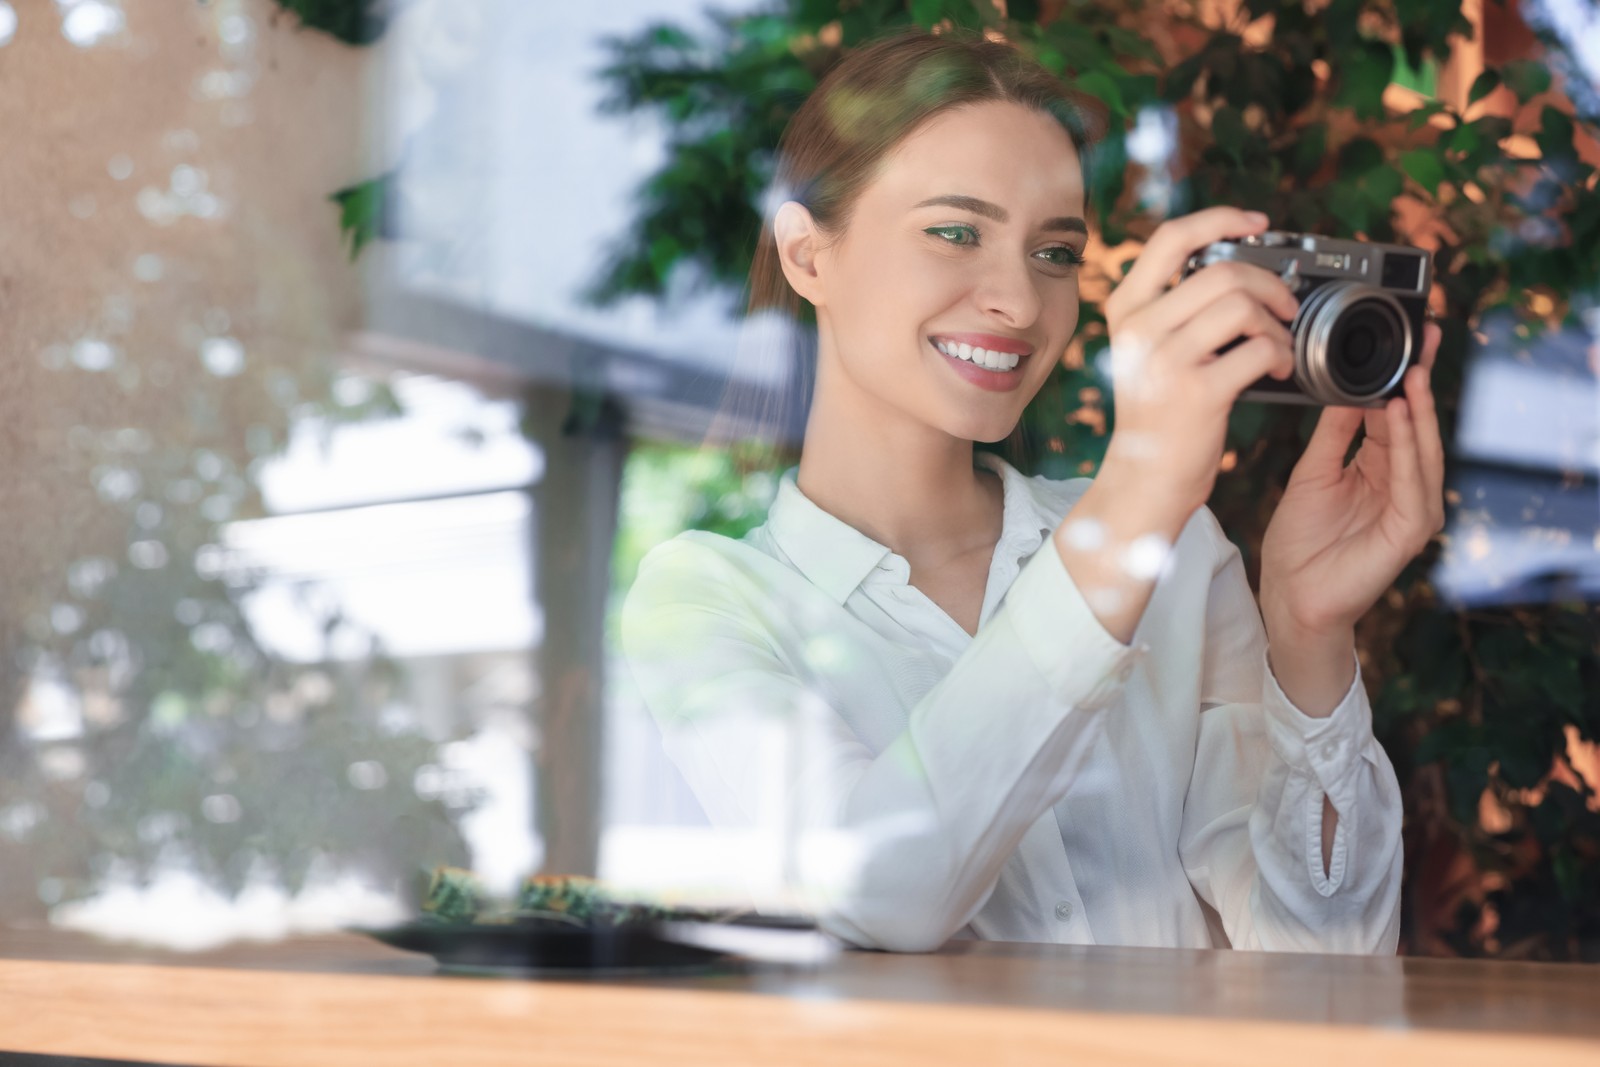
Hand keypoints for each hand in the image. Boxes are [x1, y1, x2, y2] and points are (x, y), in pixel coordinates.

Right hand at [1100, 207, 1300, 516]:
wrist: (1143, 480)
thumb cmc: (1157, 415)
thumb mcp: (1146, 352)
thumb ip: (1174, 310)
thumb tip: (1238, 270)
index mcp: (1126, 310)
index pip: (1171, 239)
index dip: (1220, 219)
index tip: (1257, 224)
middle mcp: (1139, 330)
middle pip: (1221, 271)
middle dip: (1269, 284)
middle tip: (1286, 307)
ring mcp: (1165, 361)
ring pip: (1242, 307)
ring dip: (1277, 325)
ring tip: (1280, 346)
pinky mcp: (1196, 393)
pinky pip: (1257, 350)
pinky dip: (1280, 356)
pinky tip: (1278, 369)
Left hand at [1259, 322, 1446, 637]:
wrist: (1290, 595)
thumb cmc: (1299, 541)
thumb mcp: (1312, 472)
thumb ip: (1334, 432)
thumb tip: (1347, 385)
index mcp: (1381, 469)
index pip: (1398, 415)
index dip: (1402, 378)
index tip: (1408, 340)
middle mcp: (1403, 486)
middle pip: (1417, 426)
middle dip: (1420, 383)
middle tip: (1422, 340)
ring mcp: (1412, 509)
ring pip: (1422, 450)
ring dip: (1417, 411)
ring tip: (1411, 374)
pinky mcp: (1410, 531)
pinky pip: (1412, 481)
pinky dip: (1407, 447)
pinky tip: (1399, 417)